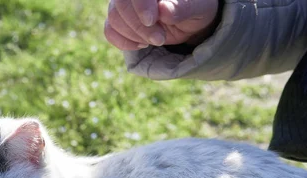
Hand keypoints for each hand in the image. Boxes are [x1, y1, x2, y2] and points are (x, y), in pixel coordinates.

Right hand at [104, 0, 219, 50]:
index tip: (151, 21)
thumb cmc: (195, 11)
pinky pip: (109, 30)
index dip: (140, 5)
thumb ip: (182, 8)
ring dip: (133, 35)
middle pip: (120, 4)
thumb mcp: (198, 9)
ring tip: (156, 40)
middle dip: (138, 27)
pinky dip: (123, 42)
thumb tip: (163, 9)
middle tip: (160, 39)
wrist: (189, 23)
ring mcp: (124, 4)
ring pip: (114, 18)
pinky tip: (141, 44)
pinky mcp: (118, 20)